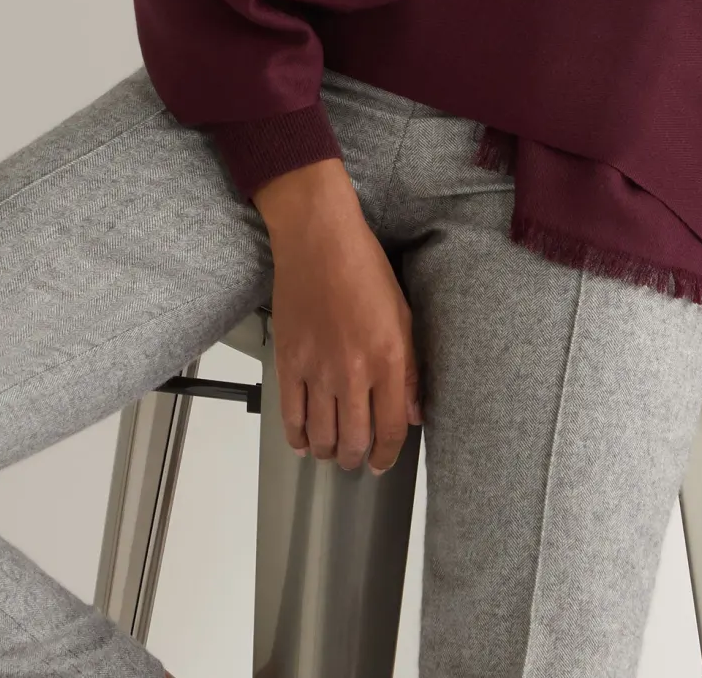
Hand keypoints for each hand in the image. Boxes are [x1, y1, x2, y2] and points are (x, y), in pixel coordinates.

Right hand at [254, 159, 421, 474]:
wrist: (318, 239)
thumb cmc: (364, 267)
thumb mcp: (403, 314)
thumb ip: (411, 369)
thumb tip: (413, 414)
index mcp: (388, 359)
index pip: (390, 428)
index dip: (387, 455)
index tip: (382, 463)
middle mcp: (353, 372)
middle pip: (354, 440)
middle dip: (356, 458)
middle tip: (356, 459)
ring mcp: (317, 369)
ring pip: (321, 435)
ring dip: (328, 451)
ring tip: (332, 451)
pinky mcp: (288, 361)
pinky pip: (291, 415)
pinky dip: (296, 436)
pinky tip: (303, 441)